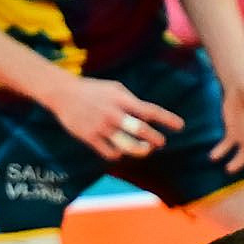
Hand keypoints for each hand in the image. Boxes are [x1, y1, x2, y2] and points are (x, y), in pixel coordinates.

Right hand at [45, 69, 189, 160]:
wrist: (63, 93)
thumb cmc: (93, 90)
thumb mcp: (115, 88)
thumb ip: (132, 102)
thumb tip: (149, 116)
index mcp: (122, 99)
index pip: (150, 111)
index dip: (167, 119)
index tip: (180, 127)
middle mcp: (113, 114)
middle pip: (141, 131)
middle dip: (155, 139)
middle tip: (160, 142)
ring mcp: (101, 127)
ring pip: (127, 146)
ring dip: (140, 150)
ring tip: (145, 149)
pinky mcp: (90, 138)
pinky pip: (110, 153)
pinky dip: (119, 154)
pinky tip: (121, 151)